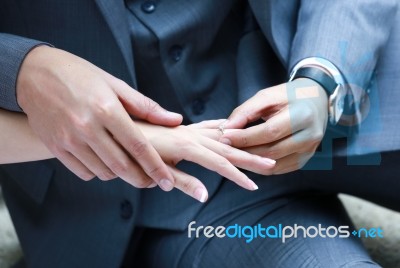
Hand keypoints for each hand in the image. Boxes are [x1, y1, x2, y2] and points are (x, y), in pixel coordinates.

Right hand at [16, 46, 181, 190]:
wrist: (34, 74)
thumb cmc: (80, 76)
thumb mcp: (115, 84)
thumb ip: (145, 106)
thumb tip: (175, 120)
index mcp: (106, 109)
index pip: (138, 146)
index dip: (156, 167)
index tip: (168, 180)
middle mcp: (87, 127)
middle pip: (122, 166)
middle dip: (142, 179)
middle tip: (154, 182)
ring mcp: (69, 140)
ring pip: (104, 172)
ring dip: (121, 174)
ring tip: (130, 167)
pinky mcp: (56, 147)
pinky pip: (84, 172)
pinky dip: (99, 172)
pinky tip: (105, 162)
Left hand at [136, 120, 275, 201]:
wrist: (113, 128)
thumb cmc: (129, 152)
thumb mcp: (154, 172)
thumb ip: (183, 182)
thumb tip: (205, 195)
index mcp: (186, 147)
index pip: (220, 163)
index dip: (237, 175)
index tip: (253, 186)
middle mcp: (191, 135)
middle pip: (227, 147)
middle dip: (250, 157)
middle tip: (271, 164)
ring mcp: (187, 130)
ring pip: (221, 136)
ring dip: (241, 144)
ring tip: (259, 148)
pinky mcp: (182, 128)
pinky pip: (208, 127)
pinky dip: (223, 128)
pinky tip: (230, 127)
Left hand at [219, 79, 327, 173]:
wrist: (316, 101)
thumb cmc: (289, 96)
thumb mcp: (267, 96)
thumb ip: (246, 111)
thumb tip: (226, 128)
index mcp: (302, 115)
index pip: (269, 132)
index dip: (245, 137)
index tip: (224, 137)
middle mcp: (310, 136)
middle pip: (271, 152)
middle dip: (244, 151)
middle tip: (225, 147)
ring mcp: (309, 151)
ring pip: (273, 165)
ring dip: (250, 162)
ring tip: (233, 154)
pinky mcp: (305, 160)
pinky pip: (278, 169)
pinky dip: (260, 167)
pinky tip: (247, 159)